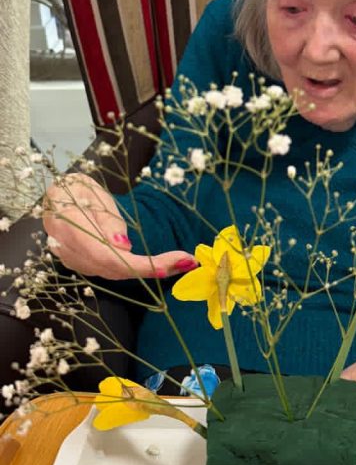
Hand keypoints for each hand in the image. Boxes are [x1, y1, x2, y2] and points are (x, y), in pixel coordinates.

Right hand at [42, 174, 196, 280]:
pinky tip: (165, 264)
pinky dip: (141, 268)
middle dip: (154, 268)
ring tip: (184, 262)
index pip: (105, 254)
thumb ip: (106, 218)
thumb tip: (122, 246)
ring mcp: (75, 262)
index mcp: (67, 228)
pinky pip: (115, 270)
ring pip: (117, 273)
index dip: (136, 265)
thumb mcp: (91, 191)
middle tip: (188, 261)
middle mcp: (68, 252)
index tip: (167, 265)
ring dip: (152, 270)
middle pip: (115, 269)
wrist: (58, 199)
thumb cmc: (75, 191)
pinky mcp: (86, 265)